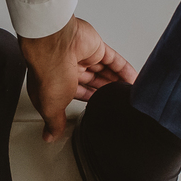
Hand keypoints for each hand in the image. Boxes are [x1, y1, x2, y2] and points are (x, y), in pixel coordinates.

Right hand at [19, 16, 136, 142]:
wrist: (53, 43)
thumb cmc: (48, 72)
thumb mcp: (51, 106)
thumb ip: (55, 122)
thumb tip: (50, 136)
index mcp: (56, 82)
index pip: (76, 93)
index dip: (88, 100)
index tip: (98, 107)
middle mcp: (69, 68)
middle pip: (92, 82)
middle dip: (104, 91)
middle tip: (117, 100)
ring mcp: (83, 57)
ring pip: (104, 71)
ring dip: (116, 81)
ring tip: (128, 92)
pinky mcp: (96, 47)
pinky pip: (113, 60)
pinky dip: (124, 69)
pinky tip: (132, 79)